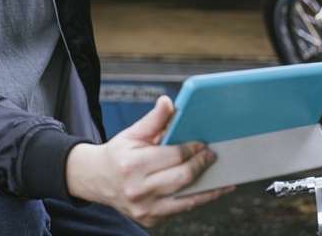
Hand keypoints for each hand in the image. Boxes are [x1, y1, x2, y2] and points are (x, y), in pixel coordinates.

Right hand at [65, 95, 233, 226]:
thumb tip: (169, 102)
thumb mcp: (133, 133)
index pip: (173, 156)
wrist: (98, 180)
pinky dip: (198, 199)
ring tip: (222, 177)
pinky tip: (210, 190)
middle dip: (201, 165)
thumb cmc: (119, 153)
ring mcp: (145, 208)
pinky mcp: (151, 220)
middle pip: (182, 178)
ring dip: (208, 187)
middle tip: (211, 155)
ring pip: (187, 199)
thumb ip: (154, 119)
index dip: (192, 149)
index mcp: (133, 164)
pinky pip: (181, 209)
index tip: (202, 143)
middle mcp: (138, 189)